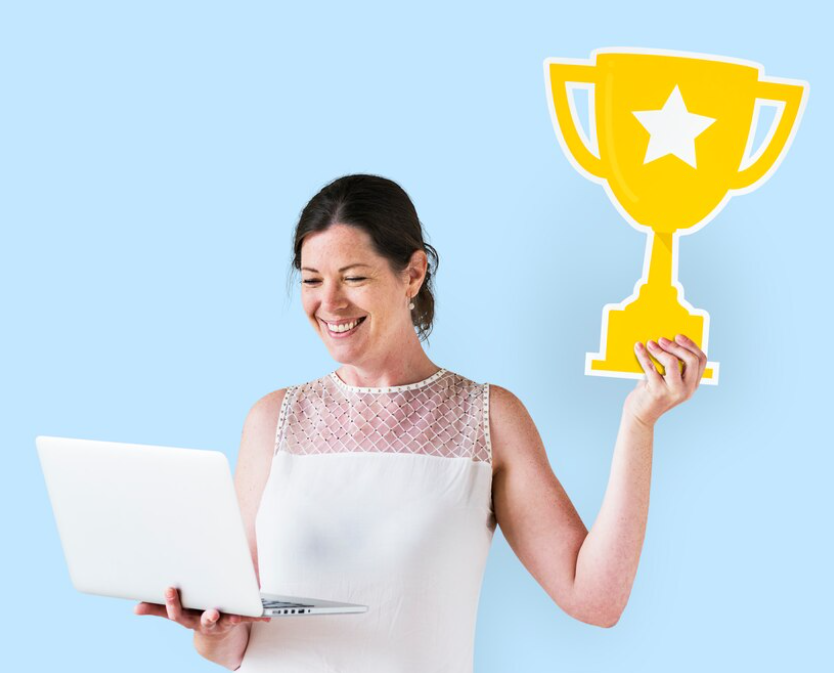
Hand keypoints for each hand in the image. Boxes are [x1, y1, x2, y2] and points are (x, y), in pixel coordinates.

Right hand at [134, 586, 270, 638]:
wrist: (216, 636)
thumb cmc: (195, 615)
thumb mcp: (178, 612)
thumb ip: (158, 609)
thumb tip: (136, 609)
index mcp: (188, 618)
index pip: (177, 612)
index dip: (172, 602)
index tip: (170, 588)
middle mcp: (204, 622)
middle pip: (204, 620)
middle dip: (208, 616)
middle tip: (211, 612)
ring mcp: (221, 623)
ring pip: (227, 621)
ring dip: (233, 619)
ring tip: (237, 617)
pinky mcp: (237, 621)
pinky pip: (248, 618)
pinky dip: (256, 616)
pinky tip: (265, 615)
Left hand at [624, 334, 706, 427]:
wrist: (640, 416)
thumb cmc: (652, 393)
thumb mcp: (666, 379)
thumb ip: (670, 365)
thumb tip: (663, 340)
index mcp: (692, 384)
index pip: (701, 360)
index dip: (691, 345)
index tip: (679, 336)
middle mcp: (687, 389)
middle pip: (691, 360)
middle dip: (677, 346)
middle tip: (662, 339)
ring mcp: (673, 391)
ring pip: (673, 362)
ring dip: (660, 350)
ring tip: (650, 343)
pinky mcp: (657, 392)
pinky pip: (651, 368)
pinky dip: (644, 356)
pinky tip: (638, 348)